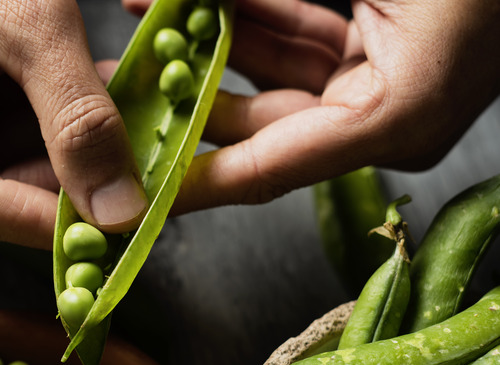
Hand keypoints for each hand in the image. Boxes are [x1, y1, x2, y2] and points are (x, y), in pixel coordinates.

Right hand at [0, 0, 148, 249]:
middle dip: (72, 182)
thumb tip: (119, 212)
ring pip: (5, 168)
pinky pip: (2, 136)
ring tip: (131, 132)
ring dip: (72, 153)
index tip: (125, 227)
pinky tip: (101, 108)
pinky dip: (56, 126)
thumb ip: (78, 117)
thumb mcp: (33, 21)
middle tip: (143, 179)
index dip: (55, 222)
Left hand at [123, 0, 499, 213]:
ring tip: (147, 18)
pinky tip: (194, 1)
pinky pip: (296, 42)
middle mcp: (385, 117)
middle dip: (185, 94)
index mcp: (392, 118)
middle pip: (258, 121)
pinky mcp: (377, 52)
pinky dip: (247, 18)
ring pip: (270, 73)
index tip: (135, 195)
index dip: (192, 181)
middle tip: (122, 83)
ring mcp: (382, 84)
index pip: (265, 167)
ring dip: (208, 42)